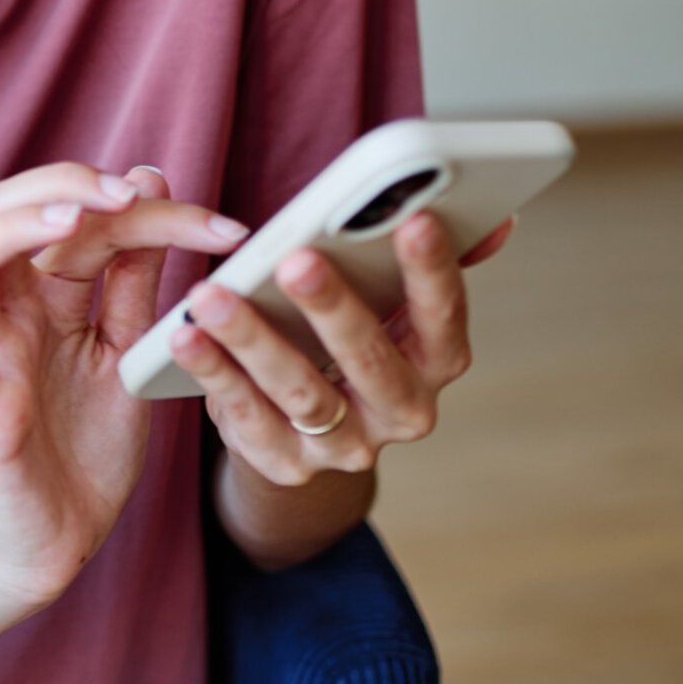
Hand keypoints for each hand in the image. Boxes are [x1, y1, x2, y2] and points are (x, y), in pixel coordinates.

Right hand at [0, 162, 251, 616]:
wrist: (69, 538)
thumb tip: (150, 179)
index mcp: (48, 289)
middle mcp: (9, 306)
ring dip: (14, 227)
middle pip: (0, 208)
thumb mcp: (129, 348)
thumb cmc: (91, 443)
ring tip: (71, 218)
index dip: (146, 207)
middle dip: (62, 184)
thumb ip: (133, 276)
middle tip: (127, 197)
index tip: (221, 226)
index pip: (80, 215)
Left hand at [170, 209, 515, 486]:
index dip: (434, 273)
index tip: (417, 220)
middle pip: (370, 361)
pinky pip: (246, 420)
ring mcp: (345, 448)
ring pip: (300, 393)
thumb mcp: (398, 299)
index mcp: (437, 362)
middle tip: (297, 259)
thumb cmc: (357, 331)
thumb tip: (498, 217)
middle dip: (335, 308)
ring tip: (211, 294)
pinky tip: (184, 334)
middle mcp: (401, 412)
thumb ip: (438, 256)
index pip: (444, 319)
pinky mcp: (286, 466)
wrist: (316, 431)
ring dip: (254, 341)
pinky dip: (214, 375)